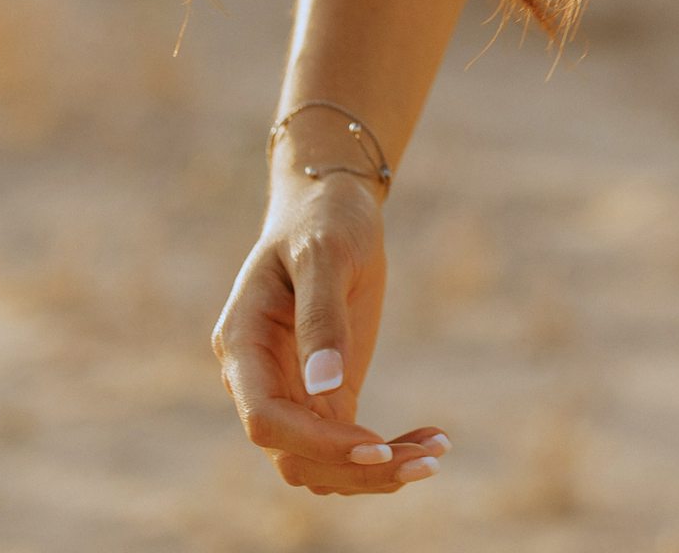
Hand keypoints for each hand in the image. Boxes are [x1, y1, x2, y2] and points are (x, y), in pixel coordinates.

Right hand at [213, 170, 448, 496]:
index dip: (316, 442)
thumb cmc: (323, 220)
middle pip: (293, 454)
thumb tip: (322, 386)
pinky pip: (346, 445)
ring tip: (435, 455)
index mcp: (242, 344)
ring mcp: (291, 390)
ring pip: (320, 463)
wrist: (332, 205)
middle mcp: (258, 379)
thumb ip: (320, 317)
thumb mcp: (324, 256)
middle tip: (424, 462)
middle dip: (355, 469)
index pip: (265, 419)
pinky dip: (386, 454)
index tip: (375, 446)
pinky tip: (433, 441)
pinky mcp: (325, 395)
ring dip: (374, 473)